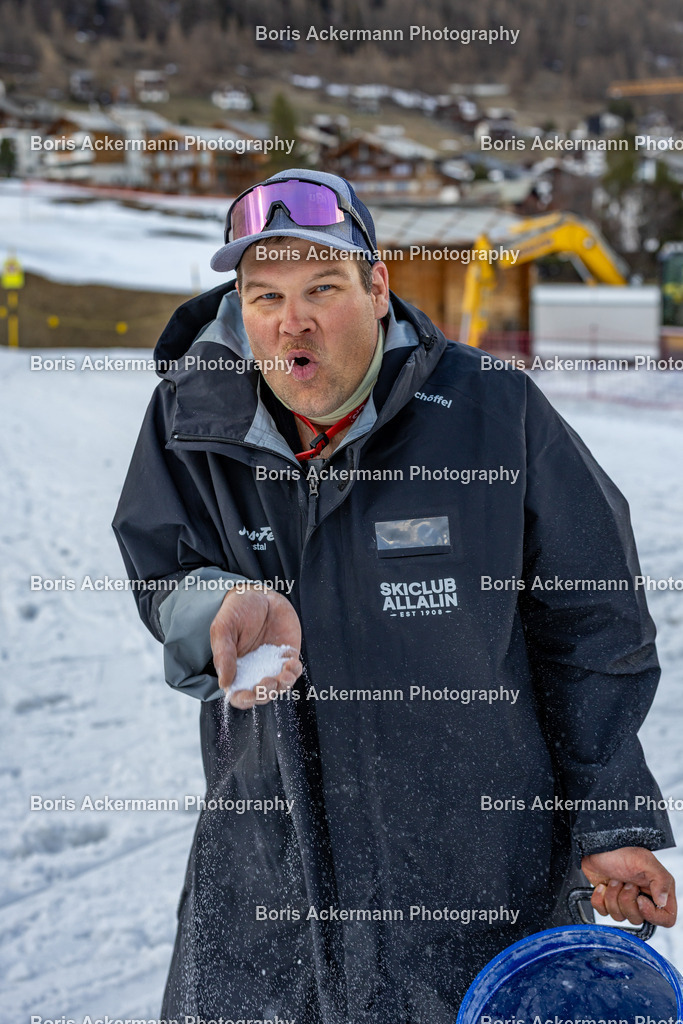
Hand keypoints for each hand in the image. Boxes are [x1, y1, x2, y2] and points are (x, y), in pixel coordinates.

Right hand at [210, 586, 301, 709]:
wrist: (258, 593)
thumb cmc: (236, 610)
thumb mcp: (224, 629)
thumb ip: (224, 655)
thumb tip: (225, 684)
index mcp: (234, 668)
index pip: (238, 694)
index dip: (243, 699)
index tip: (248, 696)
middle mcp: (254, 670)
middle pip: (261, 694)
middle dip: (265, 693)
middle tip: (268, 682)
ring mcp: (272, 663)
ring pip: (279, 686)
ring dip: (282, 686)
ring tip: (283, 676)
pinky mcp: (287, 654)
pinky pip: (293, 670)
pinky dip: (294, 672)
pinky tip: (291, 663)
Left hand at [581, 846, 676, 927]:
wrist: (596, 847)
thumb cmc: (620, 850)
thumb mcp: (644, 860)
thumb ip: (660, 880)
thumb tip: (662, 901)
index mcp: (657, 891)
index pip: (665, 919)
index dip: (652, 914)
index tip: (640, 899)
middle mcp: (642, 898)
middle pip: (638, 919)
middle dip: (626, 900)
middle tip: (625, 882)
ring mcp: (624, 901)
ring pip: (619, 917)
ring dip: (612, 896)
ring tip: (613, 880)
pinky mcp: (608, 901)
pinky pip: (603, 912)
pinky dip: (599, 899)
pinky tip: (602, 885)